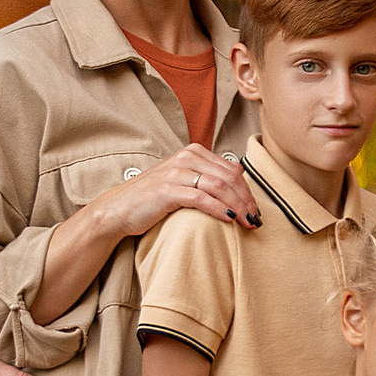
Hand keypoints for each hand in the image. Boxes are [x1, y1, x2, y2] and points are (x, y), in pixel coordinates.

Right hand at [88, 144, 262, 240]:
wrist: (120, 209)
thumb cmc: (154, 199)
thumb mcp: (183, 181)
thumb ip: (206, 177)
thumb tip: (238, 179)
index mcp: (193, 152)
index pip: (232, 170)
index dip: (248, 191)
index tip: (255, 210)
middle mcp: (186, 157)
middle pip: (229, 178)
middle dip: (247, 200)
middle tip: (256, 219)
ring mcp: (176, 172)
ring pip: (219, 186)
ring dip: (238, 206)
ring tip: (248, 223)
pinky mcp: (168, 189)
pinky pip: (202, 198)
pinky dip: (220, 209)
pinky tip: (230, 220)